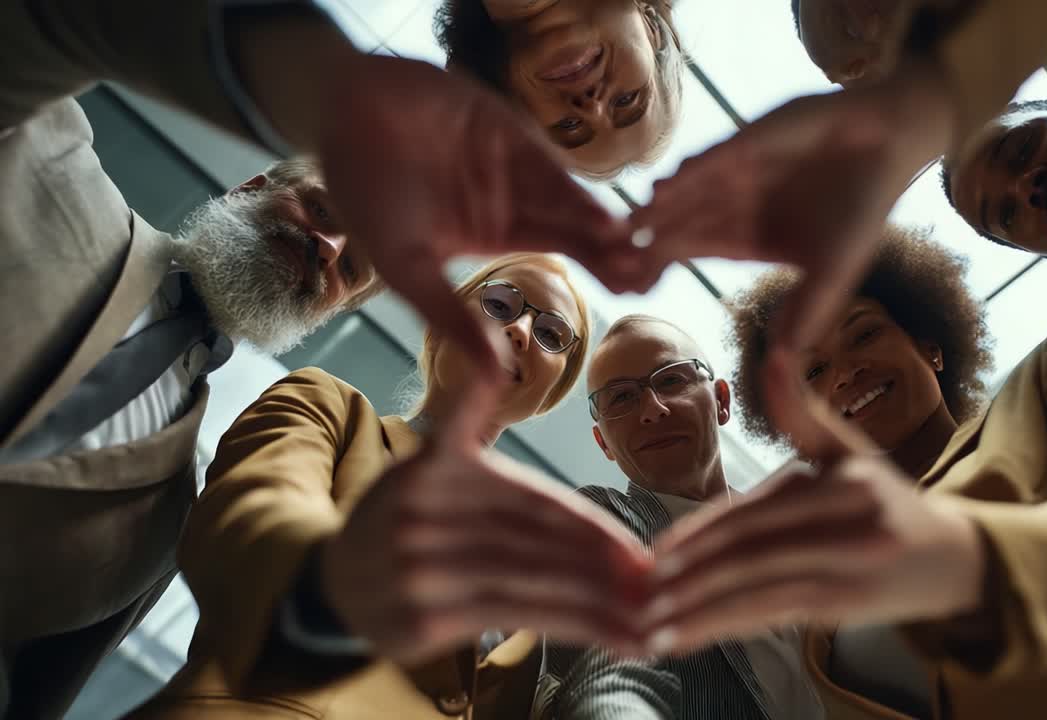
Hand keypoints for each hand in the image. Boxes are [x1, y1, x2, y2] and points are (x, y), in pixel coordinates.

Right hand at [238, 22, 628, 377]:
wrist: (341, 113)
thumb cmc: (365, 195)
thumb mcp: (406, 268)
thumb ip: (448, 316)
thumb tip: (491, 379)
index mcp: (495, 232)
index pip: (559, 255)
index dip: (596, 272)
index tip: (632, 298)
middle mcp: (515, 199)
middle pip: (577, 228)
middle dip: (614, 253)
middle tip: (654, 280)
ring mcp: (514, 164)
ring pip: (570, 201)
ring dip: (604, 227)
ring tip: (639, 257)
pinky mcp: (508, 130)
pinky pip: (549, 166)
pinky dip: (577, 192)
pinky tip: (608, 218)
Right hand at [321, 379, 652, 664]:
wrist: (334, 578)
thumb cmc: (410, 519)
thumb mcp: (434, 461)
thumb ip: (480, 434)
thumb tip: (505, 362)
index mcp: (441, 465)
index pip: (533, 500)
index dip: (590, 527)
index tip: (637, 553)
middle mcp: (425, 512)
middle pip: (536, 544)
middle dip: (602, 569)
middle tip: (655, 589)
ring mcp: (419, 567)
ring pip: (528, 585)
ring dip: (595, 607)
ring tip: (642, 623)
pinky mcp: (421, 617)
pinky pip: (509, 620)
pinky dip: (567, 627)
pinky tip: (607, 635)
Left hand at [627, 61, 955, 352]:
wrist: (888, 147)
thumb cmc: (860, 210)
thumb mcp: (831, 273)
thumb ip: (806, 314)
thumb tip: (785, 370)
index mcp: (739, 234)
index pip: (688, 249)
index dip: (660, 263)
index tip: (636, 282)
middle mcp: (729, 201)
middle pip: (677, 221)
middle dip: (647, 238)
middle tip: (613, 256)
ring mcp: (736, 168)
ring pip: (687, 190)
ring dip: (659, 207)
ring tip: (630, 223)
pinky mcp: (751, 138)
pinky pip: (716, 158)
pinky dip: (693, 172)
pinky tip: (668, 185)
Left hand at [644, 355, 984, 654]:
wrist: (950, 556)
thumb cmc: (884, 496)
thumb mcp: (847, 448)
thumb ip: (800, 410)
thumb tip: (775, 355)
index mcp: (843, 483)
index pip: (759, 511)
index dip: (703, 532)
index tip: (658, 551)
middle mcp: (851, 527)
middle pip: (755, 554)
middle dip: (693, 576)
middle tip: (644, 592)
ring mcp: (852, 571)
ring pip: (762, 593)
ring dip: (702, 614)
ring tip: (654, 628)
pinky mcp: (847, 608)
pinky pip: (776, 616)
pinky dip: (728, 628)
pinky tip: (689, 639)